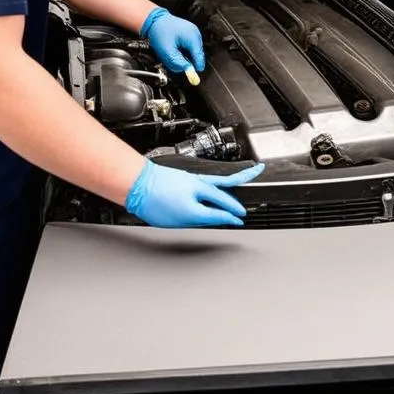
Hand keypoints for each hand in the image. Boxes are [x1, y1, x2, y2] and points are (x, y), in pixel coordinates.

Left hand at [125, 160, 266, 226]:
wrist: (138, 182)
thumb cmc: (151, 202)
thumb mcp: (175, 220)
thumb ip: (197, 219)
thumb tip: (212, 218)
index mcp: (194, 203)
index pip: (218, 213)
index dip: (230, 218)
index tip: (238, 221)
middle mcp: (198, 188)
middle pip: (223, 195)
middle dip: (235, 204)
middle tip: (244, 211)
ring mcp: (195, 179)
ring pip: (222, 180)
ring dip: (240, 178)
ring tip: (255, 172)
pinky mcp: (191, 176)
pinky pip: (214, 177)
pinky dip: (225, 177)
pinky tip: (229, 180)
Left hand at [141, 7, 204, 73]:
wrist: (155, 20)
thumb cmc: (160, 31)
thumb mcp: (167, 51)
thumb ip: (177, 62)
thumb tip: (185, 69)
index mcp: (192, 38)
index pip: (198, 57)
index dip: (195, 68)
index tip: (194, 78)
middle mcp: (195, 34)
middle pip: (196, 55)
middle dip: (186, 61)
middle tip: (174, 62)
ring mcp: (193, 33)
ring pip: (192, 51)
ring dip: (184, 56)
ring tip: (173, 52)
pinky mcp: (189, 33)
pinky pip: (189, 46)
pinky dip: (183, 50)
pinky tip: (175, 48)